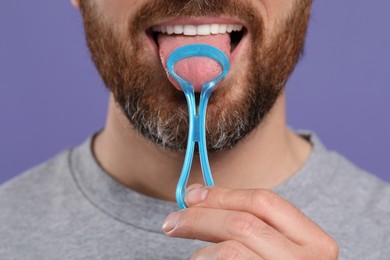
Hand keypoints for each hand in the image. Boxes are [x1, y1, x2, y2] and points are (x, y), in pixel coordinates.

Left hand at [163, 184, 338, 258]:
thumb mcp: (275, 246)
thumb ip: (247, 222)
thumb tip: (196, 195)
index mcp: (314, 242)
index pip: (264, 202)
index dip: (223, 194)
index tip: (192, 196)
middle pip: (242, 223)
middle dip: (199, 218)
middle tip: (172, 222)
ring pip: (229, 251)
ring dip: (201, 252)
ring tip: (197, 259)